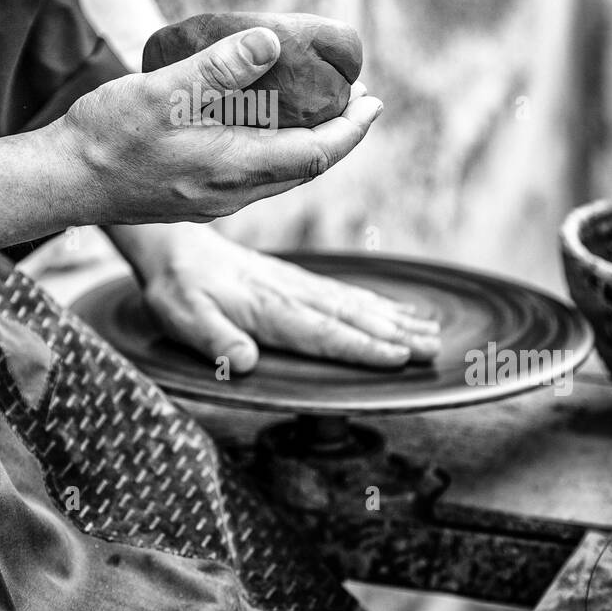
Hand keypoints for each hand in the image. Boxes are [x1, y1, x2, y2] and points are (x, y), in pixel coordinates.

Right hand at [55, 27, 382, 226]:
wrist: (60, 183)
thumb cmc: (105, 137)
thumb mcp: (160, 91)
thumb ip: (218, 68)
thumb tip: (273, 42)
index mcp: (232, 170)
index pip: (316, 154)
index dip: (351, 129)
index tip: (374, 100)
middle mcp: (231, 194)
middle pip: (306, 168)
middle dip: (338, 134)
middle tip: (356, 97)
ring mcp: (212, 201)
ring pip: (280, 175)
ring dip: (308, 143)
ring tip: (319, 106)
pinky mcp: (194, 198)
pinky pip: (254, 176)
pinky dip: (275, 149)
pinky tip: (263, 123)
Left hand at [109, 224, 440, 370]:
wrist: (176, 248)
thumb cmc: (180, 290)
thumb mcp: (184, 318)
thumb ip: (215, 340)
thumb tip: (243, 362)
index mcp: (269, 309)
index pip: (323, 332)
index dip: (361, 347)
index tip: (398, 357)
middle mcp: (292, 295)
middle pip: (351, 317)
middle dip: (396, 334)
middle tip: (434, 349)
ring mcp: (299, 286)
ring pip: (355, 304)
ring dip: (396, 319)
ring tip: (433, 332)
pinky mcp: (299, 281)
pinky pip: (345, 293)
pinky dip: (377, 303)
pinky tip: (400, 313)